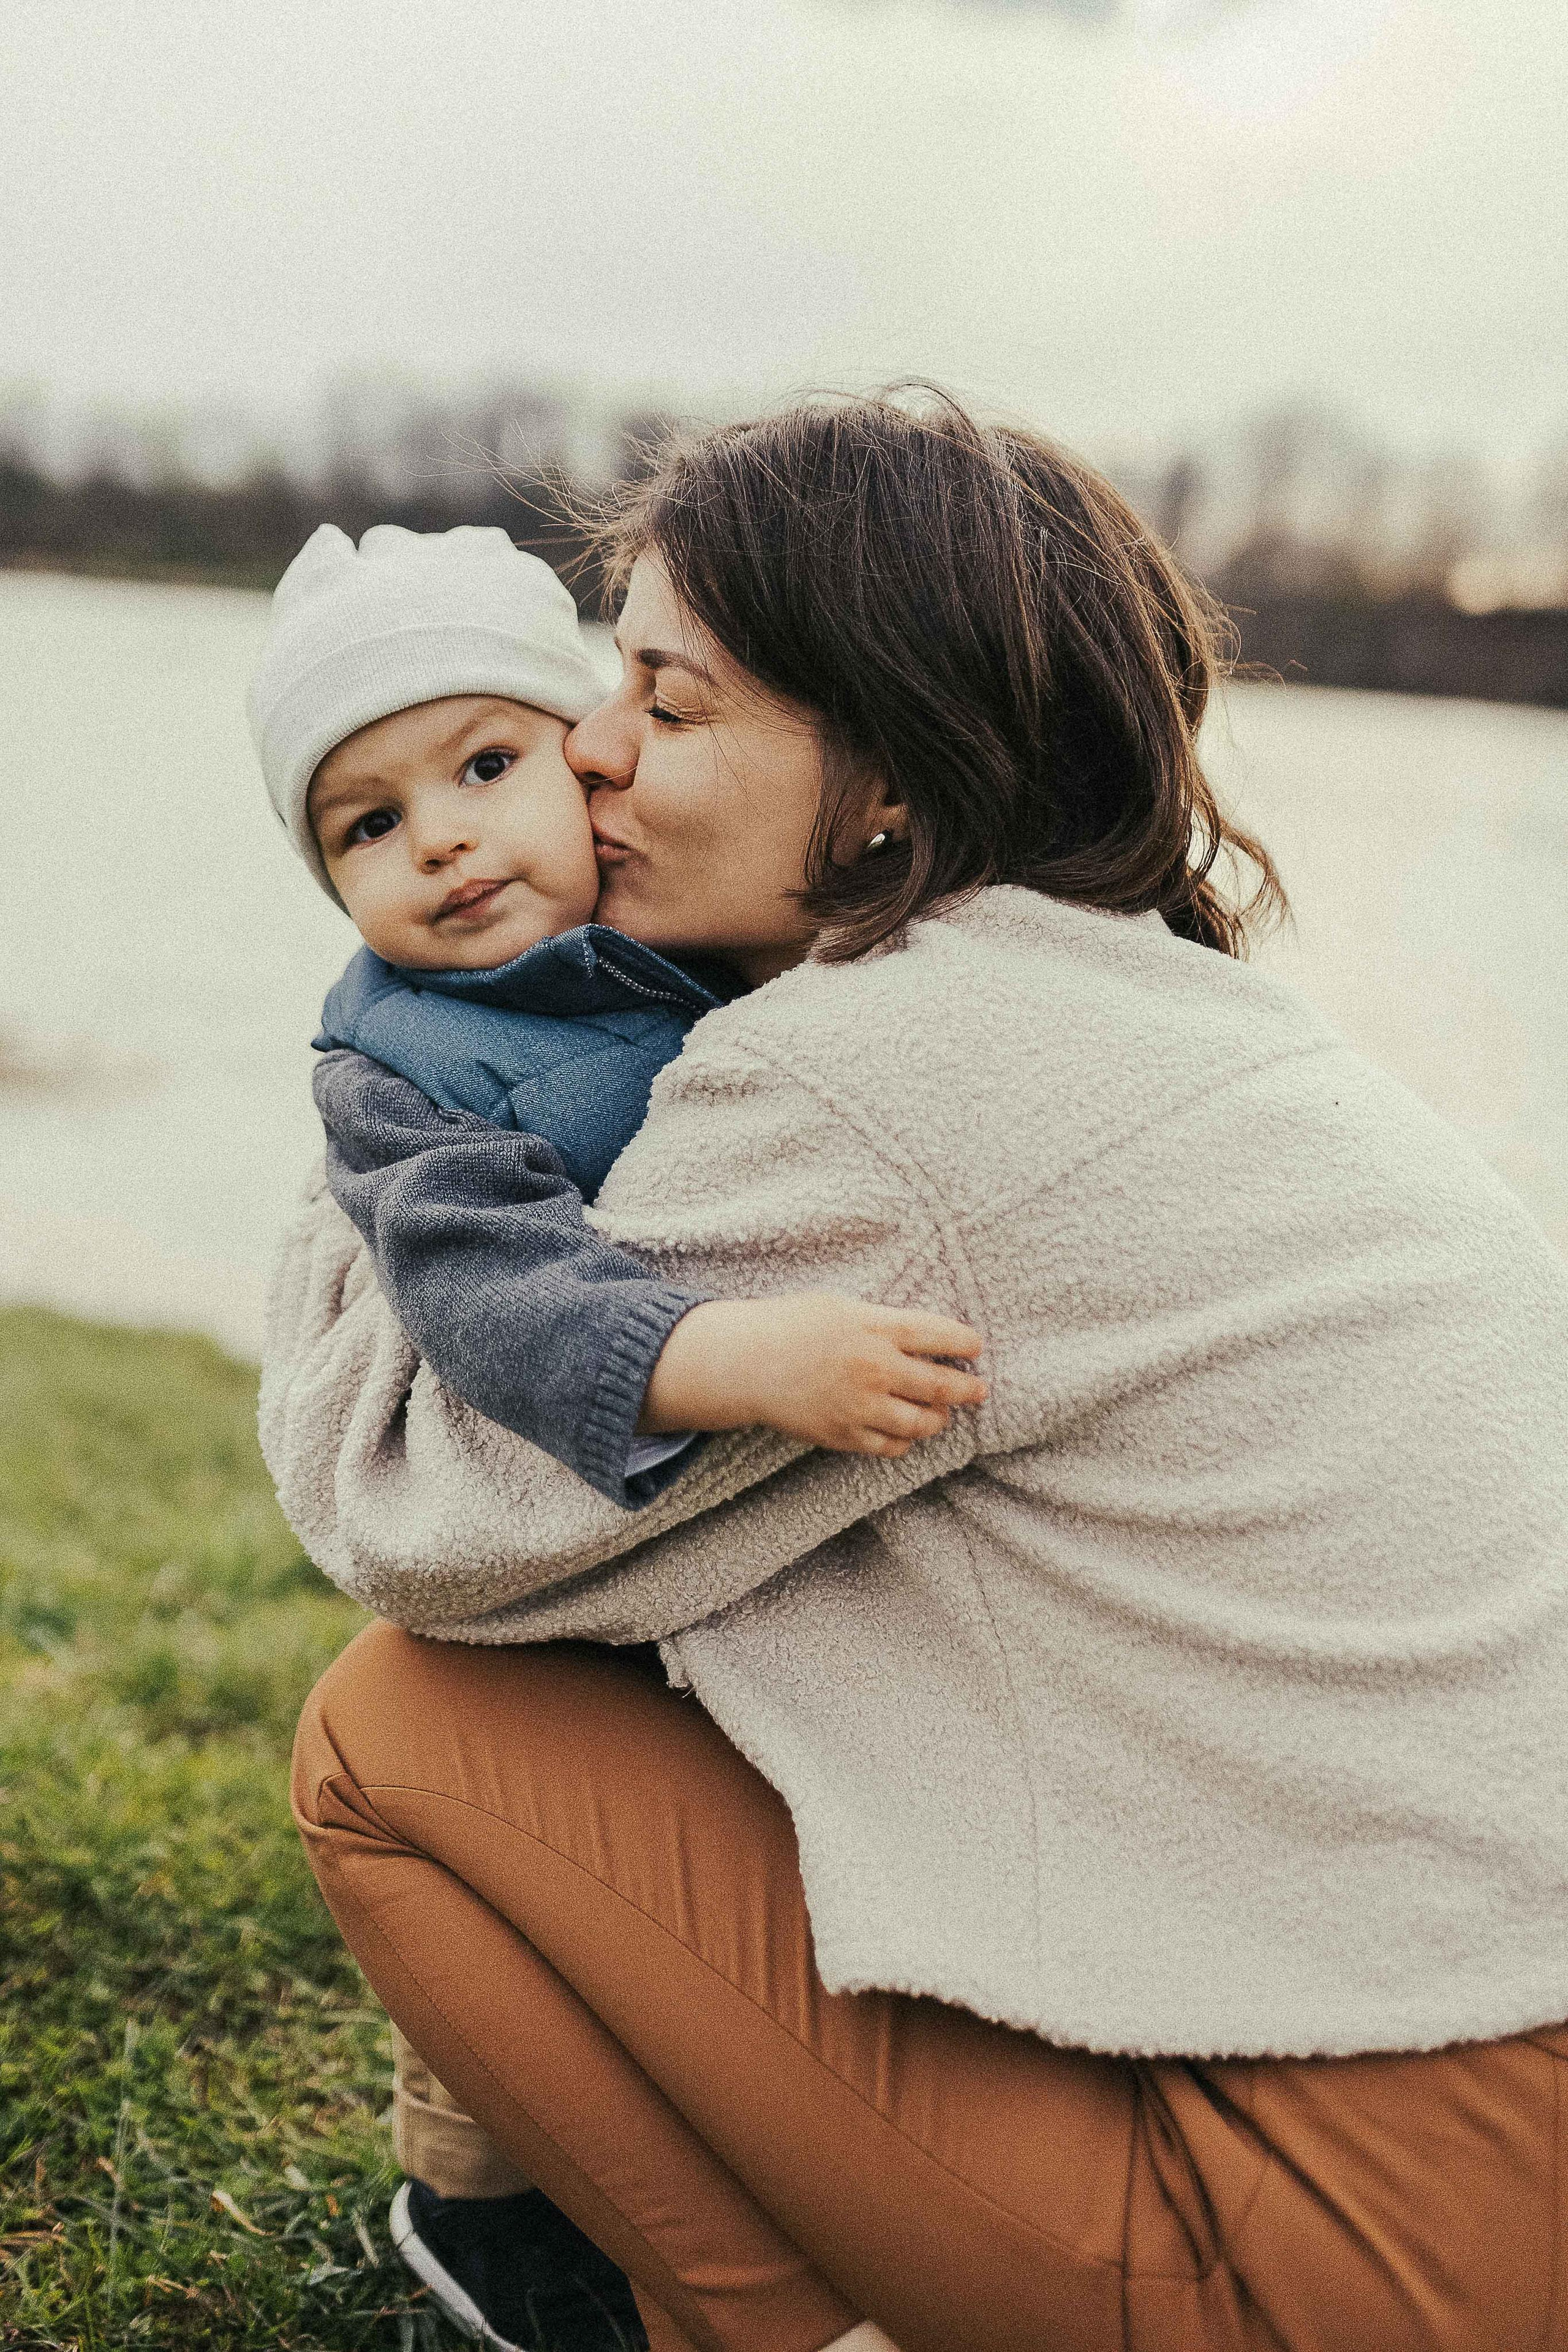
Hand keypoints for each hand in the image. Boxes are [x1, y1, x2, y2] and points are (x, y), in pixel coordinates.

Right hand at [639, 1293, 987, 1455]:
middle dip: (968, 1389)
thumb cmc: (792, 1325)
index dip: (966, 1343)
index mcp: (875, 1327)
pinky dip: (906, 1441)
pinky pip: (892, 1446)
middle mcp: (874, 1368)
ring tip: (943, 1414)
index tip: (976, 1347)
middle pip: (941, 1385)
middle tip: (979, 1389)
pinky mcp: (845, 1436)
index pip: (940, 1335)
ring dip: (939, 1419)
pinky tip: (906, 1431)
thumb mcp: (842, 1306)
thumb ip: (884, 1322)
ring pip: (922, 1423)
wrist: (746, 1363)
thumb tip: (927, 1337)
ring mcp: (860, 1406)